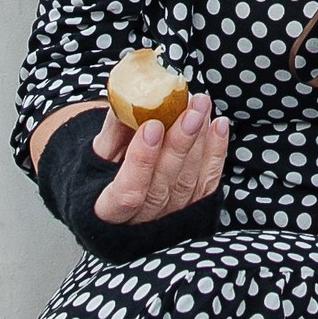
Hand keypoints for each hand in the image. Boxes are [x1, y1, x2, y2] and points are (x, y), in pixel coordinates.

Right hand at [90, 90, 228, 227]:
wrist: (120, 187)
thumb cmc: (105, 169)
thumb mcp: (98, 152)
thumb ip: (113, 130)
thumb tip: (127, 98)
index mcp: (108, 211)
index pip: (125, 193)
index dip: (140, 161)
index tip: (152, 126)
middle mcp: (141, 220)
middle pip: (162, 186)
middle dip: (179, 144)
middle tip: (190, 110)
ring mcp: (169, 217)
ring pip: (187, 182)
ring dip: (199, 141)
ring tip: (201, 106)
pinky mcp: (193, 210)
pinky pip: (208, 182)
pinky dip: (216, 152)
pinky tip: (219, 125)